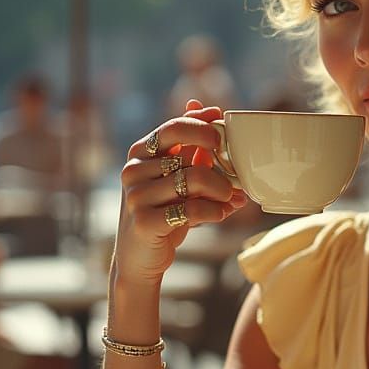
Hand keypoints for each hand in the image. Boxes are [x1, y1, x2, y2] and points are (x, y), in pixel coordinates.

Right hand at [113, 100, 246, 285]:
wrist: (140, 258)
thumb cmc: (163, 212)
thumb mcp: (175, 177)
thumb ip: (191, 147)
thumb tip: (210, 109)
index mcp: (140, 153)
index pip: (173, 128)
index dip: (202, 128)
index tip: (222, 136)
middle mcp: (133, 170)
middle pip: (189, 157)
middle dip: (219, 168)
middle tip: (235, 179)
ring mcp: (136, 196)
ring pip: (193, 181)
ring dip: (221, 192)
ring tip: (231, 200)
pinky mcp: (144, 222)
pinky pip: (191, 209)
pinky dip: (213, 211)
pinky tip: (221, 214)